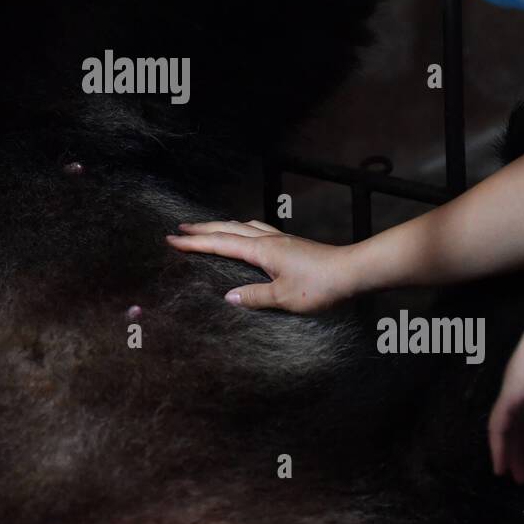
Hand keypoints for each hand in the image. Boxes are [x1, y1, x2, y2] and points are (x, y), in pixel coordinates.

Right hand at [165, 220, 355, 312]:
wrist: (351, 271)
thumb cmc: (320, 285)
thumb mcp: (284, 297)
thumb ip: (254, 296)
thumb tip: (228, 297)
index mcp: (262, 251)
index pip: (220, 245)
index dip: (195, 243)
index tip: (172, 239)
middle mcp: (268, 240)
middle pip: (228, 229)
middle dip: (202, 229)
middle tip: (181, 229)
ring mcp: (280, 239)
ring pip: (243, 226)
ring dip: (222, 226)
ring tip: (208, 229)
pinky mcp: (290, 244)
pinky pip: (258, 230)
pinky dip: (242, 229)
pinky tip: (246, 234)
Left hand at [488, 304, 523, 483]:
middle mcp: (522, 383)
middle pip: (519, 419)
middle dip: (521, 444)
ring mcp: (513, 390)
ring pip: (507, 428)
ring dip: (511, 452)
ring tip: (514, 475)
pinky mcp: (509, 397)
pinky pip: (498, 428)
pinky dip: (499, 448)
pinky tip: (500, 467)